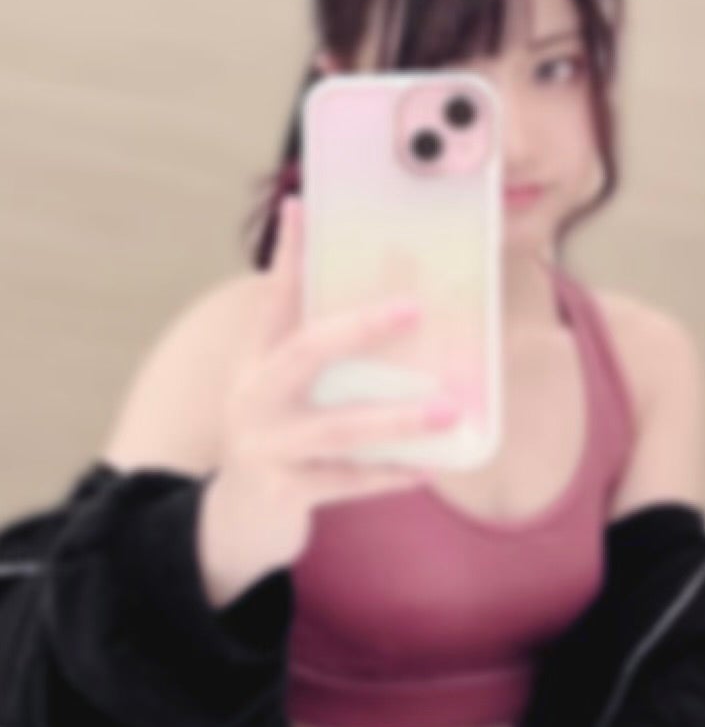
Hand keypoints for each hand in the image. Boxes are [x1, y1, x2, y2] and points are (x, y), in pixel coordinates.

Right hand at [198, 194, 457, 607]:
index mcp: (258, 361)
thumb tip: (397, 318)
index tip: (302, 205)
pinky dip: (389, 473)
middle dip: (360, 327)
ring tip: (447, 409)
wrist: (235, 520)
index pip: (275, 298)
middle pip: (306, 350)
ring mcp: (265, 444)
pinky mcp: (281, 491)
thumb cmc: (280, 438)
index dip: (291, 254)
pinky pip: (346, 480)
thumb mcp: (287, 392)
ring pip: (338, 426)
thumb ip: (322, 359)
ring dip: (397, 418)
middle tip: (414, 308)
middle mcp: (255, 395)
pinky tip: (431, 466)